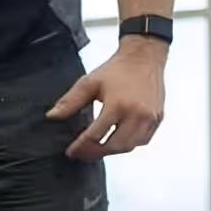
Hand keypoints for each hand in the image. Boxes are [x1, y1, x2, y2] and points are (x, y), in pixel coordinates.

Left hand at [47, 38, 167, 160]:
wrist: (144, 56)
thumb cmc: (117, 69)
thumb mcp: (89, 83)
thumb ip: (70, 101)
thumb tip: (52, 116)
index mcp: (118, 105)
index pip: (95, 136)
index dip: (81, 147)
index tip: (71, 152)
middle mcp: (137, 114)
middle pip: (114, 146)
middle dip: (95, 153)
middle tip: (81, 153)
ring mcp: (150, 118)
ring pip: (129, 147)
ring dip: (111, 151)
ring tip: (96, 148)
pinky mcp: (158, 118)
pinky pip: (142, 140)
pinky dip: (127, 145)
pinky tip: (114, 141)